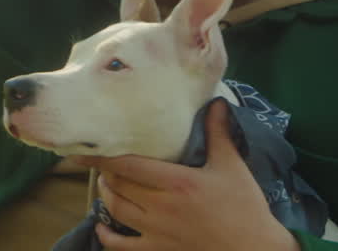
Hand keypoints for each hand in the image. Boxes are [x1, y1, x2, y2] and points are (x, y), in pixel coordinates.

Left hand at [73, 99, 299, 250]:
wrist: (254, 250)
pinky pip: (123, 247)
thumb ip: (218, 134)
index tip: (83, 151)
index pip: (128, 166)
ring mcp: (158, 232)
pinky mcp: (160, 250)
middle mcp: (161, 207)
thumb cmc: (244, 207)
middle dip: (106, 174)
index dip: (102, 159)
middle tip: (104, 163)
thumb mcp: (232, 167)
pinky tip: (103, 228)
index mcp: (177, 183)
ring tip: (107, 185)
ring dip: (106, 197)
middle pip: (119, 187)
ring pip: (117, 212)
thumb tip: (217, 103)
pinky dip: (108, 237)